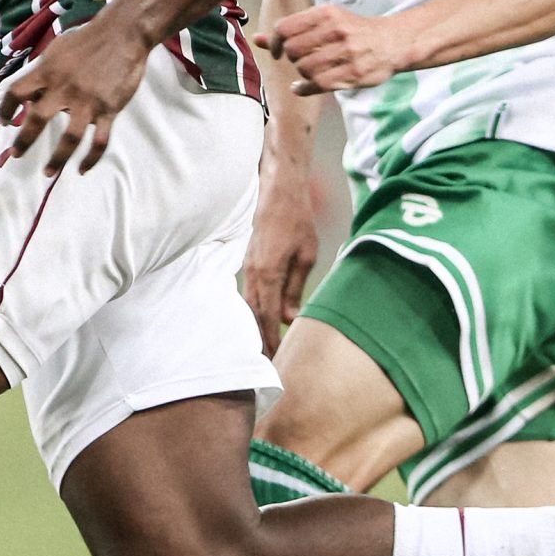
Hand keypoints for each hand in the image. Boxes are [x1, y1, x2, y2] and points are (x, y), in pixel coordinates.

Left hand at [0, 15, 152, 175]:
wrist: (123, 34)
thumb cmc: (88, 40)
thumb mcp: (58, 50)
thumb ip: (44, 73)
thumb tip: (30, 95)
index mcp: (47, 72)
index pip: (16, 92)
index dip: (5, 109)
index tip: (2, 122)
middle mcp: (64, 88)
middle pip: (37, 120)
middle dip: (24, 141)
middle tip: (15, 155)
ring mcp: (88, 101)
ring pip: (70, 139)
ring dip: (57, 159)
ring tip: (48, 172)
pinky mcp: (108, 109)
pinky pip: (99, 141)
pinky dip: (90, 159)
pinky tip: (82, 169)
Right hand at [242, 173, 318, 355]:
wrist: (278, 189)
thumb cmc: (297, 219)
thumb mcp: (306, 254)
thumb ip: (296, 287)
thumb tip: (290, 317)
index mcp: (268, 273)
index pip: (268, 317)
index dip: (271, 340)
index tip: (274, 360)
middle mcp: (253, 273)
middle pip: (253, 317)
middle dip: (260, 341)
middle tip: (266, 366)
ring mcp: (247, 268)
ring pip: (248, 307)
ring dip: (255, 328)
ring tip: (262, 350)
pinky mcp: (248, 263)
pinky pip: (249, 294)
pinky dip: (253, 312)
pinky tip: (259, 322)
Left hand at [271, 4, 404, 94]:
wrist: (393, 42)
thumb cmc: (353, 31)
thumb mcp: (324, 21)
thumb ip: (291, 31)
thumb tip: (256, 39)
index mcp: (326, 14)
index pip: (285, 28)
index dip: (275, 43)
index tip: (278, 51)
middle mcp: (335, 30)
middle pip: (293, 50)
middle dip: (292, 59)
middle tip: (302, 60)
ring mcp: (346, 52)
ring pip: (305, 69)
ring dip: (302, 74)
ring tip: (312, 70)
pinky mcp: (353, 73)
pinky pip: (318, 84)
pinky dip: (305, 88)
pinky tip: (305, 86)